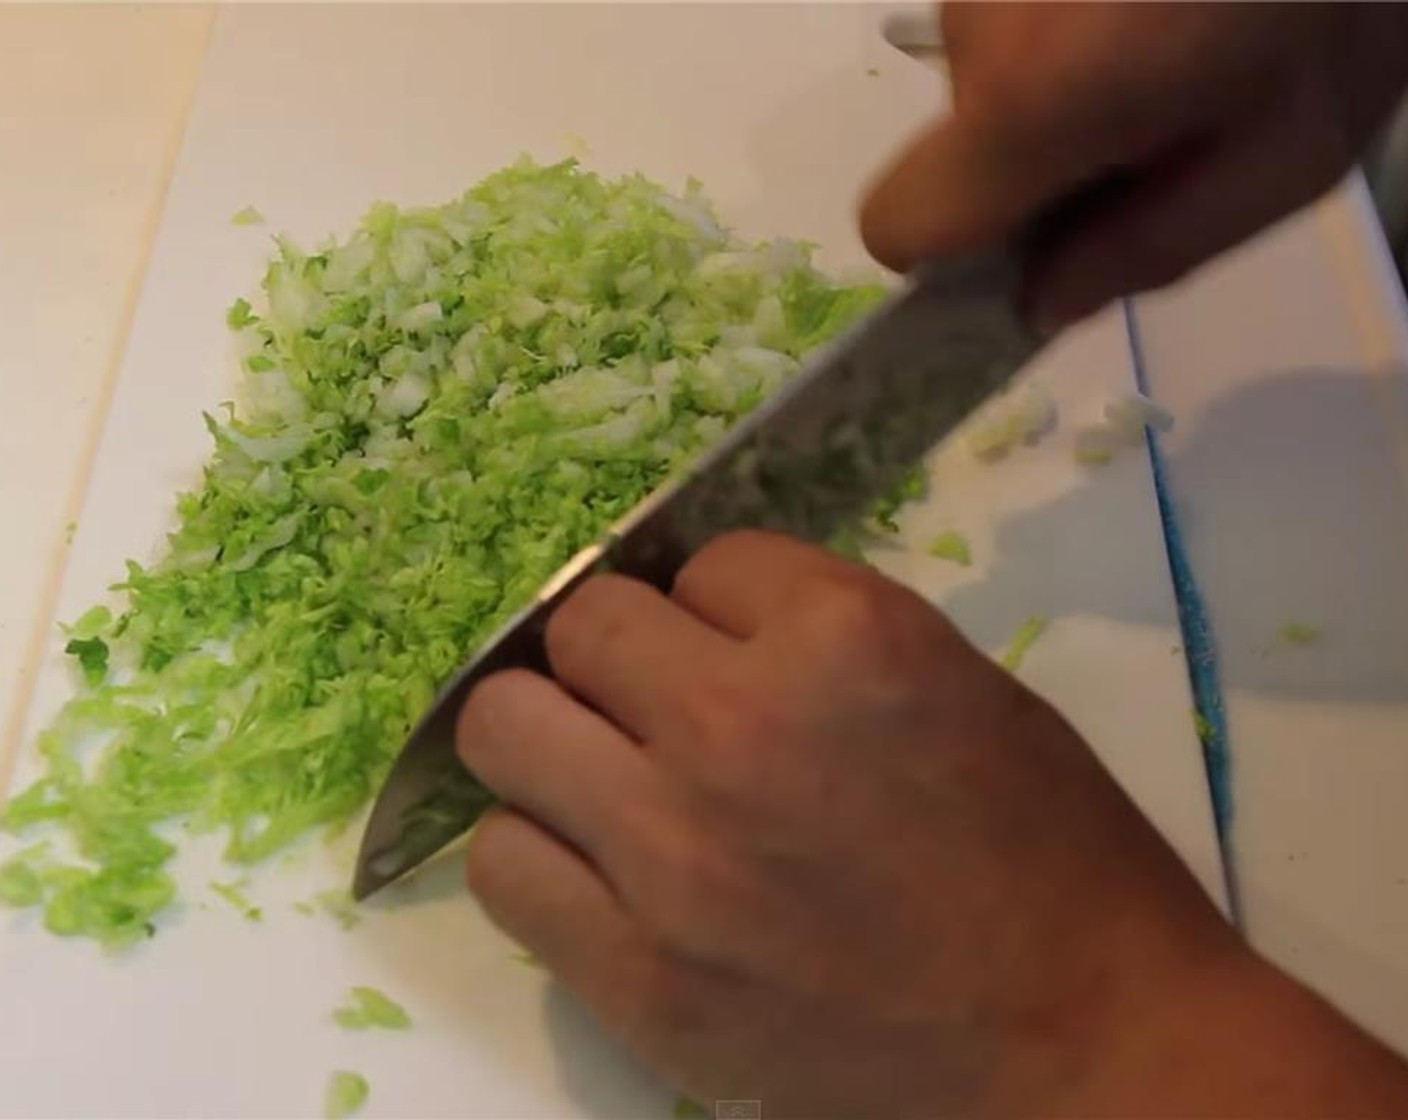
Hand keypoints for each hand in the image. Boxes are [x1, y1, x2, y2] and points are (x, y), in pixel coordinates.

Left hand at [456, 531, 1407, 1116]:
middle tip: (659, 696)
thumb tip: (696, 611)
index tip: (754, 649)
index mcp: (840, 641)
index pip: (706, 561)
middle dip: (621, 648)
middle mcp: (735, 731)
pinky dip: (543, 849)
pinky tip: (604, 864)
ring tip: (612, 776)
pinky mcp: (637, 979)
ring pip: (503, 732)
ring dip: (556, 739)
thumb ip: (814, 628)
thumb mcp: (954, 681)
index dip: (728, 603)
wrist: (1080, 1043)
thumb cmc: (1047, 849)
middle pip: (580, 625)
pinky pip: (503, 867)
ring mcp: (670, 862)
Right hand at [860, 2, 1407, 329]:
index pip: (900, 223)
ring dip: (1064, 80)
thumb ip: (1149, 251)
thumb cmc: (1330, 4)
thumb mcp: (1285, 158)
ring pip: (993, 68)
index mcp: (1029, 102)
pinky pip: (1018, 11)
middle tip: (1158, 124)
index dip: (949, 261)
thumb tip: (1042, 303)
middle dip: (1039, 158)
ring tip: (1173, 37)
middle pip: (960, 142)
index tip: (1027, 251)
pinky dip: (1075, 22)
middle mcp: (976, 23)